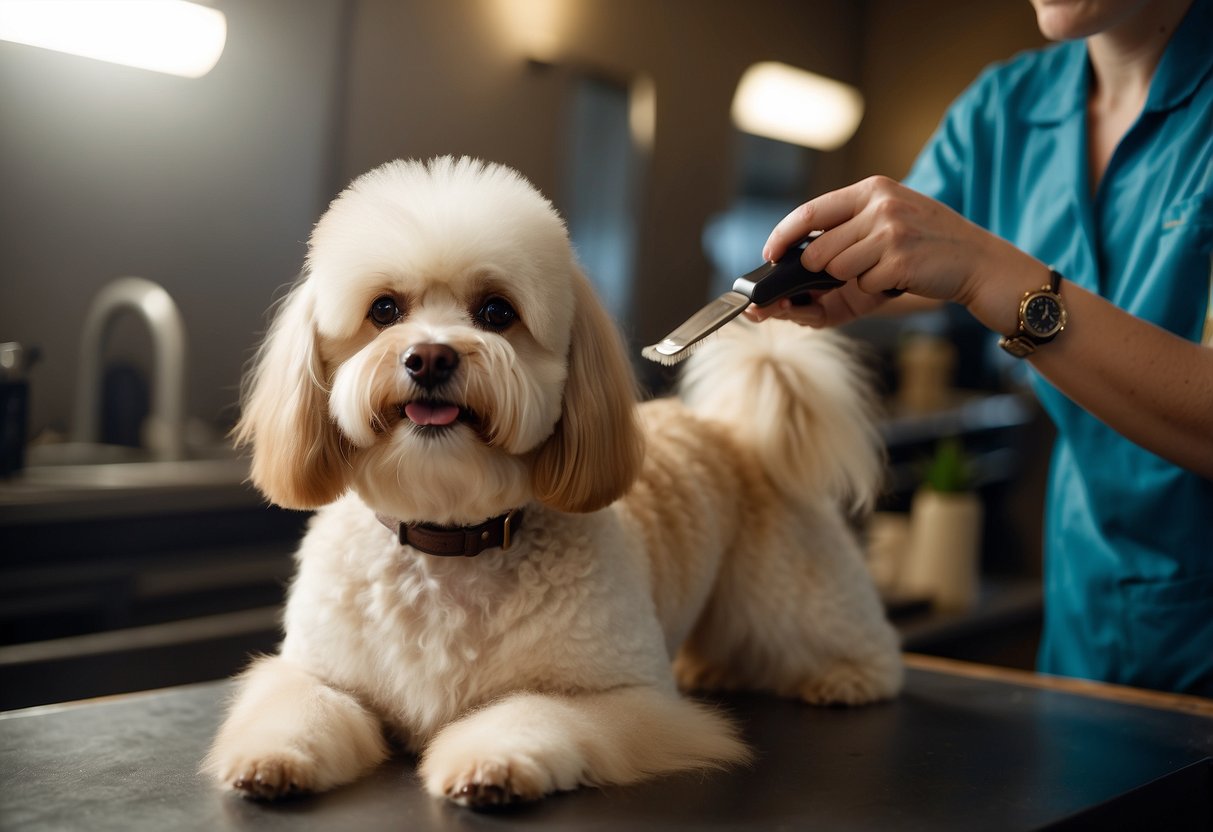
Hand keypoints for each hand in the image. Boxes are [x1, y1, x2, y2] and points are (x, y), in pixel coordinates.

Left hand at [754, 176, 1036, 331]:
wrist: (979, 262)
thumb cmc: (926, 247)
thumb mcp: (889, 219)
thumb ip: (847, 228)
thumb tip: (797, 257)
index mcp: (872, 188)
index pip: (810, 211)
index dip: (783, 236)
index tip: (770, 254)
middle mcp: (880, 204)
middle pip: (818, 249)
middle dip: (821, 272)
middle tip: (846, 274)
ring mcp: (891, 230)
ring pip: (837, 269)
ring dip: (853, 280)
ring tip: (883, 270)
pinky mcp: (900, 258)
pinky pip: (863, 285)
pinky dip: (875, 289)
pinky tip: (899, 278)